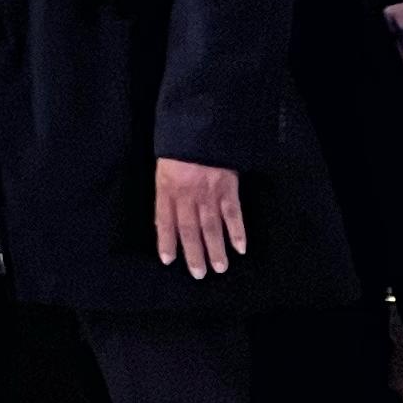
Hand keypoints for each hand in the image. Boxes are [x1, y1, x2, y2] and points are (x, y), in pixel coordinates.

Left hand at [154, 156, 247, 278]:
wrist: (201, 128)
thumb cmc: (178, 149)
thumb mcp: (163, 170)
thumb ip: (164, 195)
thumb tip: (163, 223)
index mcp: (166, 188)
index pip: (164, 221)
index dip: (166, 241)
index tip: (169, 261)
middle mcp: (187, 195)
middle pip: (189, 229)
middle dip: (194, 253)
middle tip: (199, 274)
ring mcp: (208, 193)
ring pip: (211, 226)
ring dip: (216, 249)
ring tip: (219, 268)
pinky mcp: (228, 188)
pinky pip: (233, 214)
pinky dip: (237, 231)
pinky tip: (240, 247)